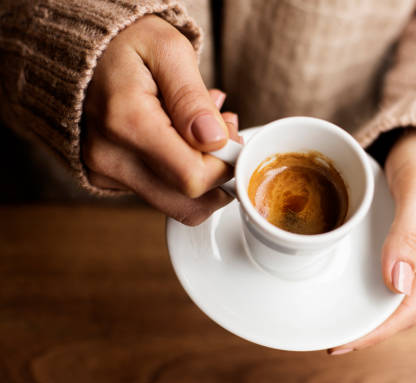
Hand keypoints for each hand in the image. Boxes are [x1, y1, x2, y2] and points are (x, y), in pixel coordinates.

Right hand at [82, 15, 240, 224]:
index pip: (193, 178)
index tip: (231, 135)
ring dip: (201, 173)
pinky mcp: (106, 178)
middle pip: (187, 204)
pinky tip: (180, 136)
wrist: (82, 47)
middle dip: (218, 175)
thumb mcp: (168, 50)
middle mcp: (110, 157)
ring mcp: (105, 172)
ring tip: (203, 129)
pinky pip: (158, 192)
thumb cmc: (127, 43)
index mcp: (127, 122)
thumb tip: (214, 140)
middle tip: (222, 133)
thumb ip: (192, 98)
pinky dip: (179, 171)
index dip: (225, 165)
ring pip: (175, 202)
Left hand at [329, 128, 415, 353]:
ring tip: (330, 323)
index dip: (380, 328)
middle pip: (398, 308)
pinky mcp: (398, 243)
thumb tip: (395, 283)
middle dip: (367, 328)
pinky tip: (339, 289)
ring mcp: (413, 253)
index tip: (346, 341)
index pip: (412, 305)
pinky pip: (380, 272)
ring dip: (362, 311)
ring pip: (388, 294)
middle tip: (330, 341)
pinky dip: (361, 286)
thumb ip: (409, 232)